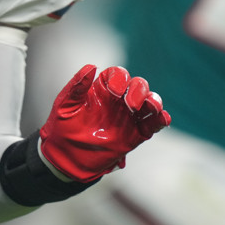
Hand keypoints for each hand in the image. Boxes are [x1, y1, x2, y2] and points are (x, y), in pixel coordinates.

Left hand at [39, 64, 170, 181]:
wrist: (65, 158)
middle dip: (138, 91)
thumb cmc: (62, 128)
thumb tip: (91, 66)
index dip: (120, 78)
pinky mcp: (135, 135)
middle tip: (131, 104)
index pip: (118, 75)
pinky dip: (160, 120)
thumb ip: (77, 86)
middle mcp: (118, 101)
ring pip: (149, 102)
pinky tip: (162, 119)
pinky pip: (152, 124)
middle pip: (137, 85)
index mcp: (102, 90)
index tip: (115, 91)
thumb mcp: (64, 105)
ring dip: (153, 102)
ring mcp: (128, 117)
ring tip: (151, 108)